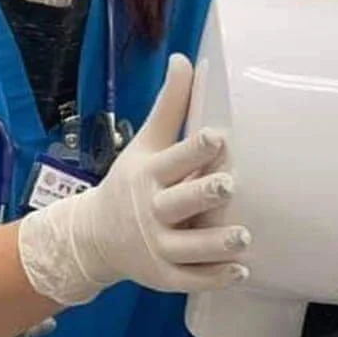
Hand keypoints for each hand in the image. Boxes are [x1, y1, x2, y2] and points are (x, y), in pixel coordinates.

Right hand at [17, 54, 250, 305]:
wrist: (94, 236)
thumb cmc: (131, 181)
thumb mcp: (145, 143)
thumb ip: (169, 106)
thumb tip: (183, 58)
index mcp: (148, 173)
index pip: (173, 159)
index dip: (194, 149)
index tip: (216, 138)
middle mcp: (150, 209)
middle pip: (179, 202)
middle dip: (203, 195)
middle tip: (227, 186)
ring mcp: (156, 245)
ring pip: (189, 246)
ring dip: (216, 243)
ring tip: (243, 237)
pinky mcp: (163, 275)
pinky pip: (190, 278)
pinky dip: (214, 277)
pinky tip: (240, 271)